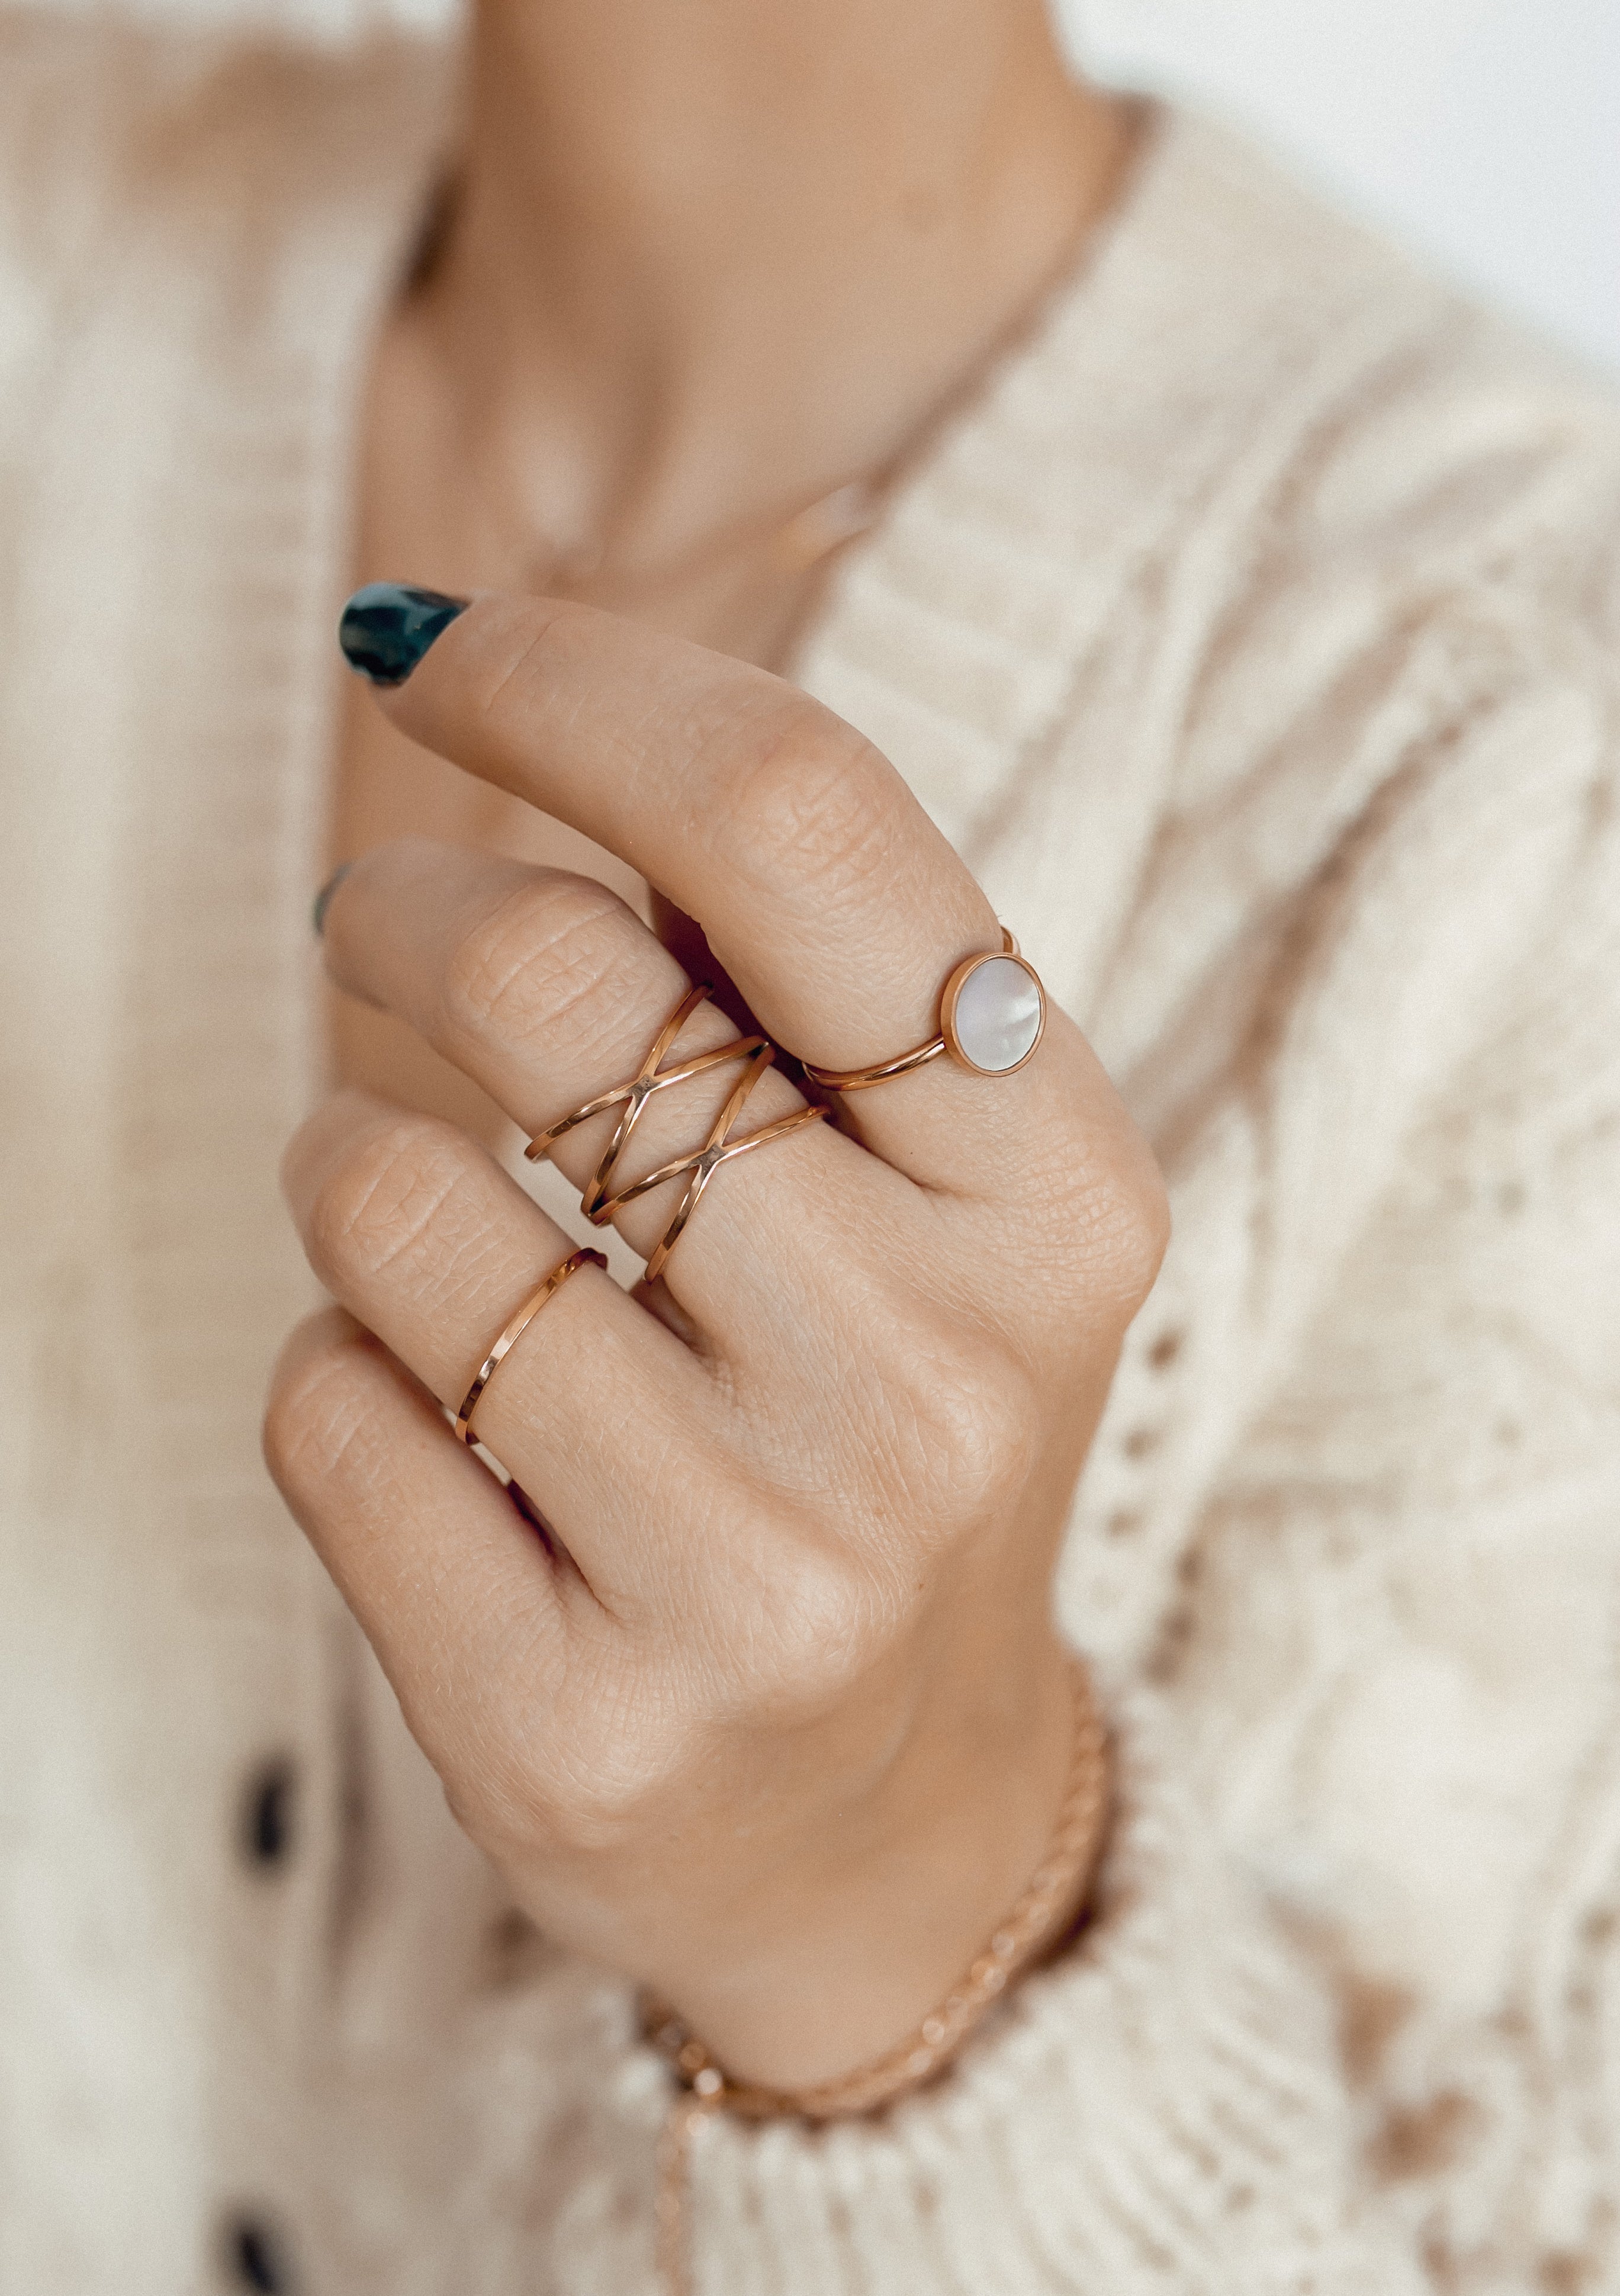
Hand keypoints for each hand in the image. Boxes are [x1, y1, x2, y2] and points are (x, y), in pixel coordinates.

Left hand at [264, 594, 1166, 2087]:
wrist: (891, 1826)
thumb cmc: (888, 1429)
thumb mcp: (949, 1196)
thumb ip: (806, 971)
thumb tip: (558, 685)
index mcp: (1056, 1188)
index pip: (794, 817)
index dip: (571, 678)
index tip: (427, 642)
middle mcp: (934, 1376)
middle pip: (549, 977)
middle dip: (404, 906)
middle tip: (383, 926)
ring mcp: (761, 1570)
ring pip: (388, 1198)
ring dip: (352, 1157)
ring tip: (431, 1216)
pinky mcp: (580, 1726)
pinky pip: (323, 1409)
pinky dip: (338, 1365)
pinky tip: (445, 1421)